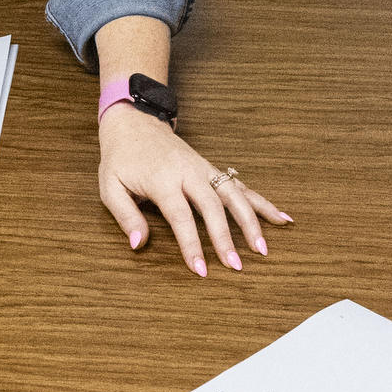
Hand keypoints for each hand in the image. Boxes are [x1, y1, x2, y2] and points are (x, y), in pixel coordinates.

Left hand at [96, 105, 289, 277]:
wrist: (135, 122)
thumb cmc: (121, 158)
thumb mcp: (110, 186)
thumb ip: (126, 216)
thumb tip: (139, 245)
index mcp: (162, 180)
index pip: (181, 217)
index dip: (192, 244)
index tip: (201, 269)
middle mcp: (189, 173)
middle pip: (214, 207)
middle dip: (227, 238)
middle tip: (237, 266)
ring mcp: (204, 170)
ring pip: (234, 195)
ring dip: (251, 222)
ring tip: (263, 248)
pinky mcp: (213, 169)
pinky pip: (241, 187)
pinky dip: (262, 202)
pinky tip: (281, 218)